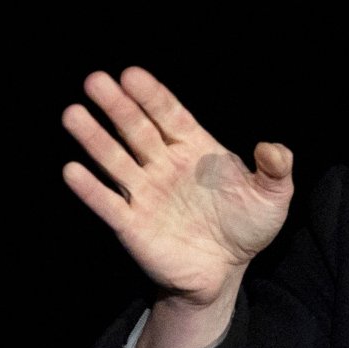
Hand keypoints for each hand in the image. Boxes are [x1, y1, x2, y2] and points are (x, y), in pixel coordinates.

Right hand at [63, 67, 293, 347]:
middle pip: (136, 129)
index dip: (151, 95)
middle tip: (95, 81)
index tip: (131, 75)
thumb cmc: (247, 226)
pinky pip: (109, 204)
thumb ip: (275, 169)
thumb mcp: (272, 196)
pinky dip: (91, 189)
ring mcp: (146, 193)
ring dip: (94, 139)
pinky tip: (73, 171)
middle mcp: (164, 164)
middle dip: (117, 106)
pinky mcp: (133, 225)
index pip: (169, 115)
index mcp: (194, 149)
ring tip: (73, 114)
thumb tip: (272, 147)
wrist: (226, 272)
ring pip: (115, 160)